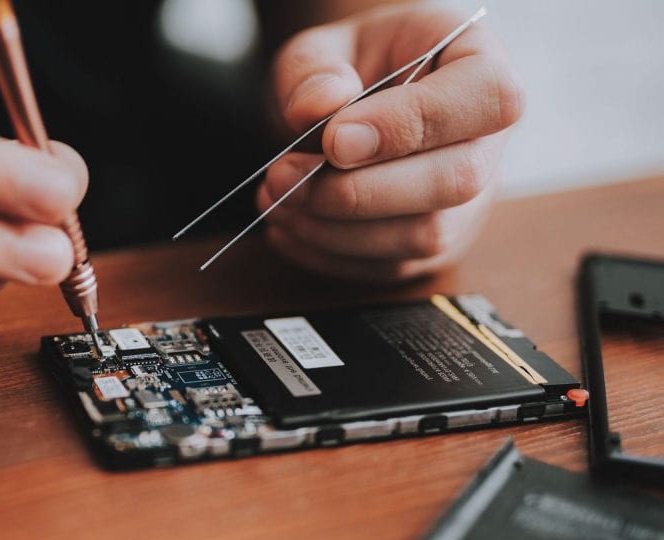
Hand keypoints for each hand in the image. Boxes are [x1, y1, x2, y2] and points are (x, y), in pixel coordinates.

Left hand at [261, 5, 523, 281]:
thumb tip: (318, 107)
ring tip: (275, 197)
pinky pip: (389, 267)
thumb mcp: (320, 48)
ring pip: (423, 236)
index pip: (487, 98)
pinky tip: (288, 223)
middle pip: (456, 181)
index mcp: (482, 65)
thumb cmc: (345, 68)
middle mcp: (488, 141)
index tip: (334, 138)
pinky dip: (326, 253)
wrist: (341, 107)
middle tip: (283, 175)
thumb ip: (315, 71)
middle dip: (357, 191)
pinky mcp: (434, 247)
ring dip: (334, 228)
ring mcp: (469, 203)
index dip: (410, 124)